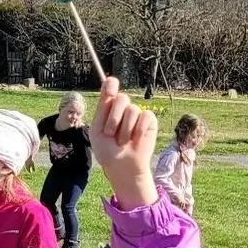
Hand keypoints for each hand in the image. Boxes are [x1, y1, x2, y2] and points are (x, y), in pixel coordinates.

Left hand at [89, 77, 158, 210]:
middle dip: (113, 118)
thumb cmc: (106, 150)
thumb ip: (103, 107)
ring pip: (132, 110)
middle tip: (110, 133)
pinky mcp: (149, 121)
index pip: (110, 88)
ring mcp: (136, 113)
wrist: (121, 166)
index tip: (111, 85)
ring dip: (124, 130)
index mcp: (107, 108)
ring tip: (122, 141)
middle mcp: (122, 108)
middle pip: (121, 98)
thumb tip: (109, 81)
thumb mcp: (97, 129)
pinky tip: (135, 140)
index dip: (111, 85)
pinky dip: (138, 130)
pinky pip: (145, 117)